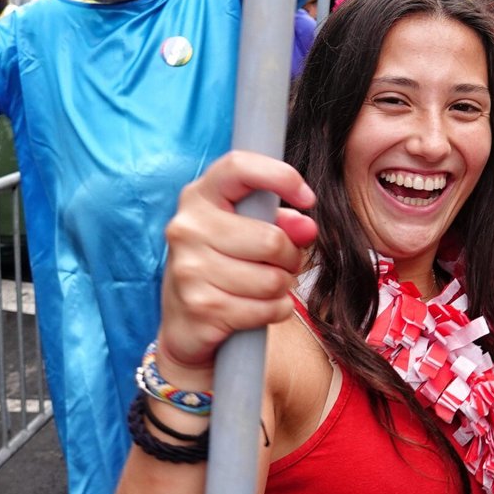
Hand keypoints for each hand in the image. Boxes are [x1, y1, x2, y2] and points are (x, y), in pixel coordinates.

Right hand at [156, 152, 318, 378]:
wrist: (185, 326)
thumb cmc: (223, 267)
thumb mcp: (248, 234)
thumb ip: (282, 223)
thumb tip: (307, 227)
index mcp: (199, 197)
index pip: (238, 167)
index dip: (280, 176)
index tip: (308, 198)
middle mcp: (187, 227)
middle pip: (270, 239)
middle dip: (289, 256)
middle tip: (282, 264)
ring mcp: (189, 268)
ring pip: (272, 279)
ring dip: (282, 287)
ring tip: (267, 287)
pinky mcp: (200, 307)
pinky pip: (265, 309)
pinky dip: (275, 311)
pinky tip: (260, 308)